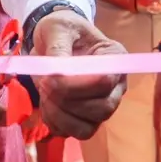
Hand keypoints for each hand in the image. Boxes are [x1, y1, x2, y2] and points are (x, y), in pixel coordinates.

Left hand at [32, 9, 126, 138]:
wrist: (54, 39)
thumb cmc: (61, 29)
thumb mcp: (57, 28)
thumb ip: (58, 49)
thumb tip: (56, 77)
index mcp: (115, 59)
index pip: (105, 81)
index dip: (76, 85)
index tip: (49, 78)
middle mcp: (116, 86)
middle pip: (102, 109)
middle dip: (67, 101)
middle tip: (44, 85)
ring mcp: (102, 105)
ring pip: (88, 128)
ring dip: (60, 116)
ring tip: (44, 94)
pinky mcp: (86, 119)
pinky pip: (73, 133)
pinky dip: (55, 124)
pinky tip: (46, 105)